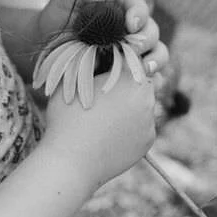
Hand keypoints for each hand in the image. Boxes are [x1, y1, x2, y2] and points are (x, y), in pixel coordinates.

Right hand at [42, 65, 156, 188]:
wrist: (71, 162)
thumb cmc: (67, 118)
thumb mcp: (74, 81)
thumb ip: (92, 63)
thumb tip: (100, 53)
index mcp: (130, 76)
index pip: (136, 60)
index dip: (122, 64)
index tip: (109, 71)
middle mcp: (146, 97)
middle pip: (143, 82)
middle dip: (129, 85)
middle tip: (107, 94)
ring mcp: (149, 121)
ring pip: (144, 105)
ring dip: (131, 106)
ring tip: (106, 116)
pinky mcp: (148, 141)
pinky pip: (142, 127)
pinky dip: (131, 128)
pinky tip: (111, 133)